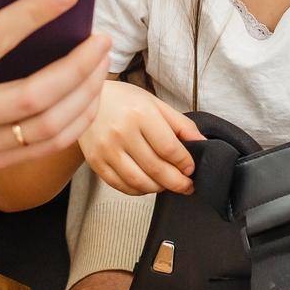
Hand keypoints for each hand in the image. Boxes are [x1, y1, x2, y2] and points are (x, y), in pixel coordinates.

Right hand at [78, 81, 203, 195]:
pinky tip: (147, 185)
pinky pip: (120, 185)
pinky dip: (137, 190)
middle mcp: (122, 132)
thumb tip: (201, 142)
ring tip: (167, 185)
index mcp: (140, 114)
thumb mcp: (155, 103)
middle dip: (177, 182)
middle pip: (156, 168)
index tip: (191, 168)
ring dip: (158, 188)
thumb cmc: (124, 100)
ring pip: (138, 181)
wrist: (87, 98)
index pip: (169, 148)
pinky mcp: (95, 161)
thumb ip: (180, 124)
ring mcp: (106, 149)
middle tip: (187, 186)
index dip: (184, 163)